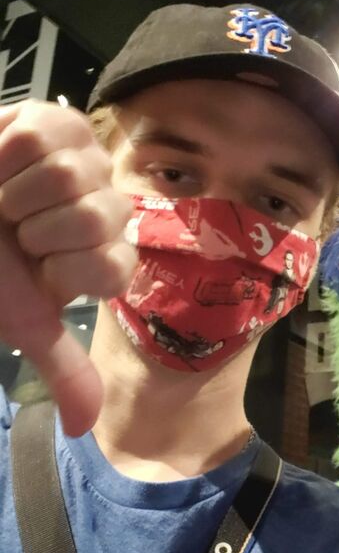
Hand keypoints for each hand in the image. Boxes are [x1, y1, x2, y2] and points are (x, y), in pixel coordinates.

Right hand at [0, 100, 135, 435]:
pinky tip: (1, 163)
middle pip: (96, 219)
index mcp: (105, 258)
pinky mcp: (59, 123)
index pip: (113, 268)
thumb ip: (62, 368)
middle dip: (35, 229)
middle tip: (14, 228)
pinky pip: (44, 139)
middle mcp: (108, 210)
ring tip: (4, 198)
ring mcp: (88, 165)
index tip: (35, 265)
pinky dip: (6, 155)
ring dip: (17, 194)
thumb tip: (86, 429)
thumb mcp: (21, 319)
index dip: (62, 269)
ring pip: (71, 178)